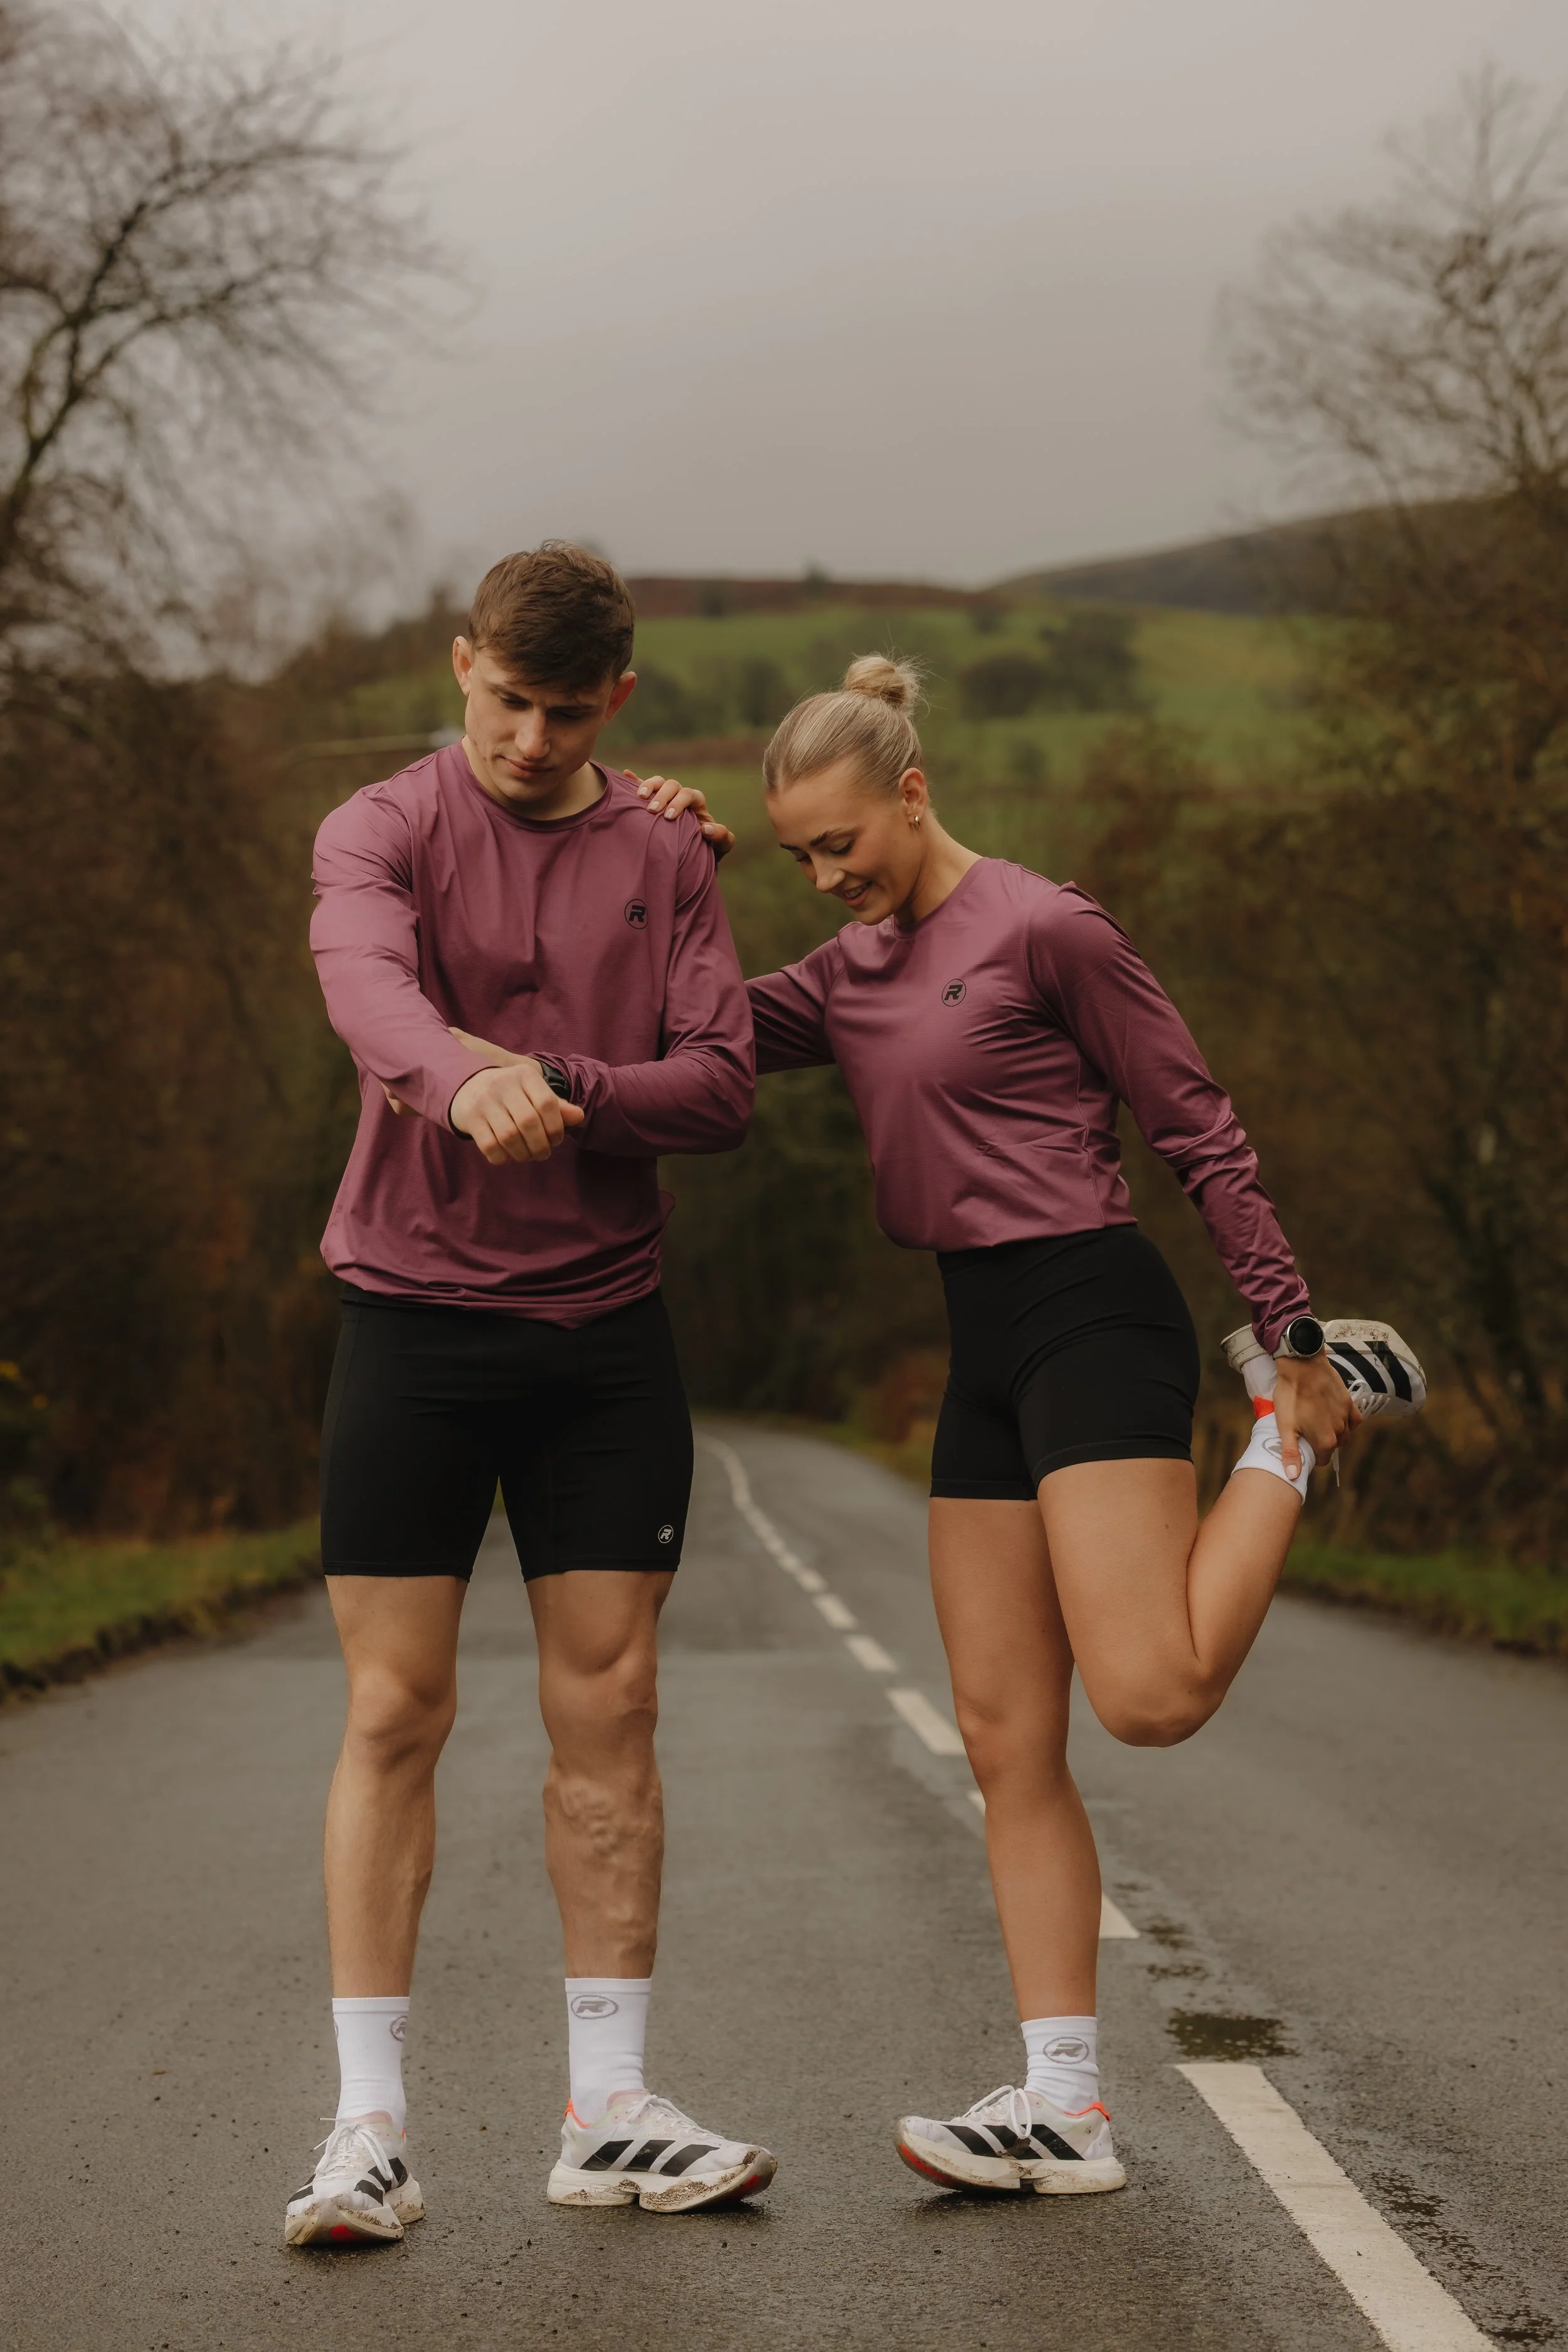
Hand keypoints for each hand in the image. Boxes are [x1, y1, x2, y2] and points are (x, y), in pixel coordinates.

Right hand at [445, 1027, 585, 1164]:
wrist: (466, 1086)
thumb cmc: (510, 1094)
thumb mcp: (532, 1092)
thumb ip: (556, 1105)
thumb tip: (579, 1116)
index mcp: (523, 1075)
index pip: (547, 1103)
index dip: (556, 1127)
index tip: (556, 1140)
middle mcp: (502, 1084)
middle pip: (529, 1122)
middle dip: (540, 1145)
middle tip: (543, 1153)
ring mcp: (484, 1101)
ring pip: (509, 1136)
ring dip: (523, 1154)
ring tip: (527, 1156)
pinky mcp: (470, 1118)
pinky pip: (489, 1146)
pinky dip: (502, 1158)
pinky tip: (507, 1156)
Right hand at [629, 770, 734, 859]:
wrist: (692, 856)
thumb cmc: (707, 850)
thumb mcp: (720, 847)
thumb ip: (722, 837)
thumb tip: (706, 829)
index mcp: (697, 804)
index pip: (689, 794)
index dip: (679, 802)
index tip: (669, 817)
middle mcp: (681, 797)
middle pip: (671, 785)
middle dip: (662, 795)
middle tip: (653, 810)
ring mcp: (666, 798)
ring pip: (658, 782)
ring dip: (648, 785)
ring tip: (639, 797)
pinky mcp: (652, 803)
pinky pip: (644, 787)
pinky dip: (635, 779)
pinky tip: (626, 773)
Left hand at [1274, 1354, 1359, 1476]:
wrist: (1302, 1365)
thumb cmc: (1290, 1395)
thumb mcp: (1285, 1426)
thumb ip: (1291, 1453)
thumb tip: (1293, 1476)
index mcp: (1325, 1441)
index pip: (1322, 1460)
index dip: (1311, 1454)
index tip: (1302, 1444)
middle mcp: (1340, 1431)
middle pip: (1333, 1446)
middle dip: (1321, 1443)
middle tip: (1306, 1430)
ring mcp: (1346, 1417)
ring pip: (1344, 1434)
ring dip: (1333, 1433)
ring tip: (1317, 1421)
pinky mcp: (1349, 1403)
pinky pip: (1354, 1420)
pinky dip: (1347, 1422)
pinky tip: (1335, 1416)